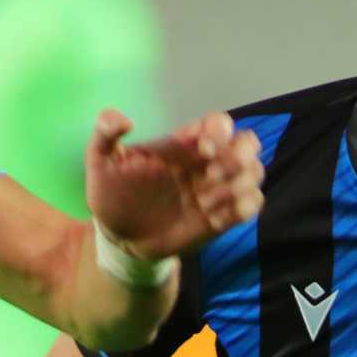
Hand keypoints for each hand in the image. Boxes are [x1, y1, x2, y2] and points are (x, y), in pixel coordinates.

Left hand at [85, 109, 264, 259]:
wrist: (120, 237)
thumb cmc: (113, 194)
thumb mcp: (100, 163)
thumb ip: (105, 135)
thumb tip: (122, 119)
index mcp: (184, 144)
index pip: (218, 123)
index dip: (220, 131)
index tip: (204, 149)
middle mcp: (208, 162)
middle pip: (249, 143)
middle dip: (240, 156)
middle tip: (213, 175)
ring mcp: (219, 189)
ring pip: (256, 172)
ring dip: (240, 184)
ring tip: (207, 202)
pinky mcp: (224, 216)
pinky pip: (253, 204)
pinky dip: (242, 208)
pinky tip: (214, 218)